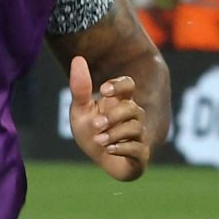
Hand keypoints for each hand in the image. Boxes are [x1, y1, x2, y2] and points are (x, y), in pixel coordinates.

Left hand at [69, 56, 148, 180]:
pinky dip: (122, 148)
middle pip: (132, 108)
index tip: (103, 91)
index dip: (119, 85)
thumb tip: (77, 58)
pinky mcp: (140, 155)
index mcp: (119, 102)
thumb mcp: (80, 111)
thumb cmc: (91, 132)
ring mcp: (139, 136)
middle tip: (96, 124)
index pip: (128, 85)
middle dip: (113, 116)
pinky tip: (108, 149)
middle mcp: (133, 117)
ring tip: (98, 139)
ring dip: (115, 133)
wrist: (99, 160)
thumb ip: (80, 88)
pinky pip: (138, 148)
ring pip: (135, 128)